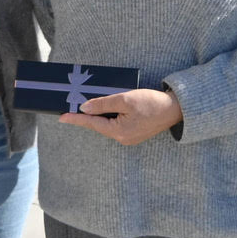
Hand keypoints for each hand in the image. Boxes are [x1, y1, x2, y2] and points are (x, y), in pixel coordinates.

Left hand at [58, 88, 181, 145]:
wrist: (175, 109)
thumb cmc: (152, 103)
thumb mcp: (125, 99)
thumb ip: (103, 104)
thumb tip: (85, 108)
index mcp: (119, 132)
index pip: (92, 123)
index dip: (76, 119)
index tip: (61, 117)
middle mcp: (123, 138)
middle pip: (99, 125)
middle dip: (86, 116)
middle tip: (71, 107)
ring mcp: (129, 137)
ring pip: (107, 124)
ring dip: (98, 115)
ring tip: (86, 105)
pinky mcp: (134, 133)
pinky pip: (116, 124)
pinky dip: (109, 116)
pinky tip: (105, 108)